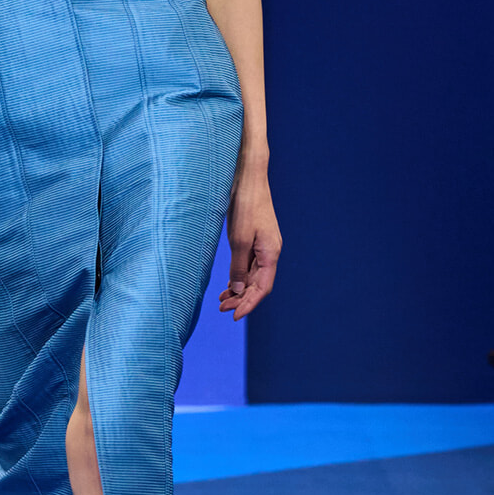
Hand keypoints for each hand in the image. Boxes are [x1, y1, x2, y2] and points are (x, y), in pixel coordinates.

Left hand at [220, 155, 280, 321]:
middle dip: (242, 299)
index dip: (249, 304)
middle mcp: (271, 251)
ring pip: (253, 276)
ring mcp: (264, 245)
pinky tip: (228, 284)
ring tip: (222, 300)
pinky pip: (249, 264)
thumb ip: (239, 267)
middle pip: (258, 284)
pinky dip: (239, 276)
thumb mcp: (238, 239)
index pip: (262, 288)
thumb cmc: (245, 205)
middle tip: (222, 309)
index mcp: (271, 253)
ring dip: (239, 290)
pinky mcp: (256, 239)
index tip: (234, 316)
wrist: (248, 177)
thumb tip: (239, 291)